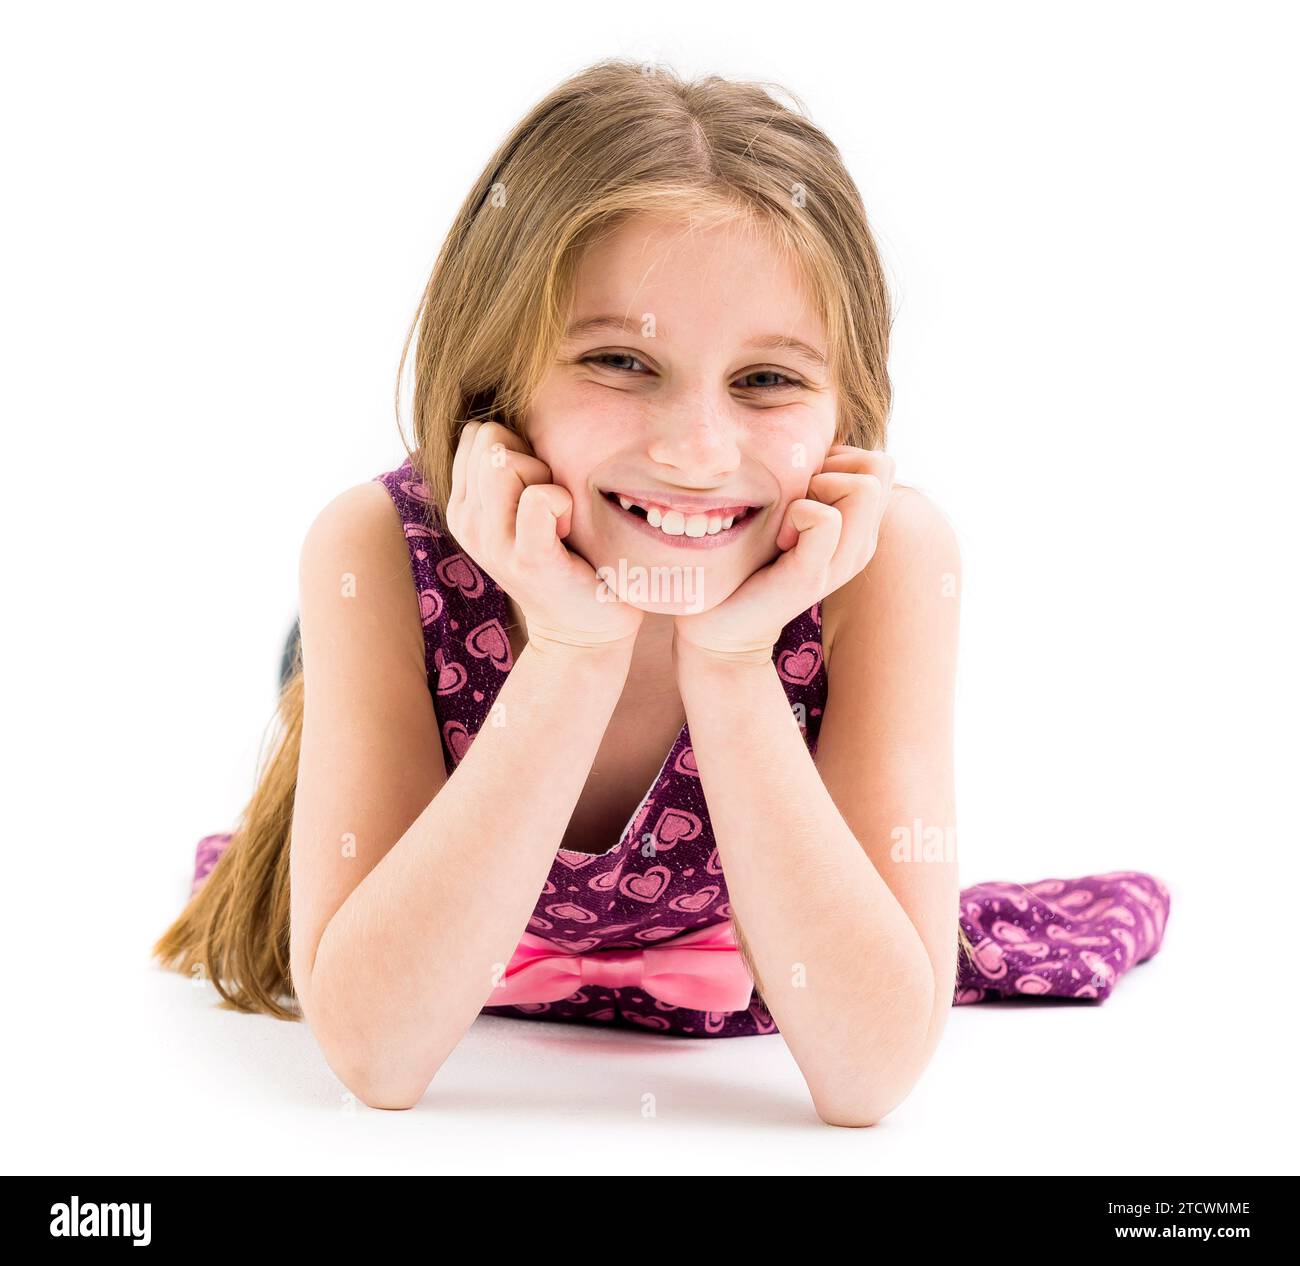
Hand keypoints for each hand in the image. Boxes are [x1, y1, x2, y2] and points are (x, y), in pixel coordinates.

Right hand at [445, 420, 643, 651]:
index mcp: (463, 503)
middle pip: (491, 440)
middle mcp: (466, 521)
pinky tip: (568, 530)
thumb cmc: (567, 551)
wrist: (585, 624)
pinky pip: (538, 500)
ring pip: (508, 463)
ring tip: (561, 521)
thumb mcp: (528, 501)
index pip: (478, 433)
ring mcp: (492, 542)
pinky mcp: (528, 560)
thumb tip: (518, 411)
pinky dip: (560, 504)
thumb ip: (513, 462)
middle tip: (553, 507)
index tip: (538, 487)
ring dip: (549, 481)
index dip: (517, 446)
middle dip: (530, 459)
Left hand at [672, 445, 895, 661]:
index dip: (836, 460)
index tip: (800, 491)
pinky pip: (825, 518)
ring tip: (786, 523)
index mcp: (859, 526)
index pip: (879, 461)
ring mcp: (842, 561)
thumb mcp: (787, 509)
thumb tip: (817, 439)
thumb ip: (811, 479)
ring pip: (863, 486)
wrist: (722, 623)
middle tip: (793, 503)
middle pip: (879, 466)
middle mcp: (861, 544)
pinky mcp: (813, 576)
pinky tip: (778, 538)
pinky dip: (797, 514)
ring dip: (814, 489)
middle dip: (831, 469)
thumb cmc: (749, 559)